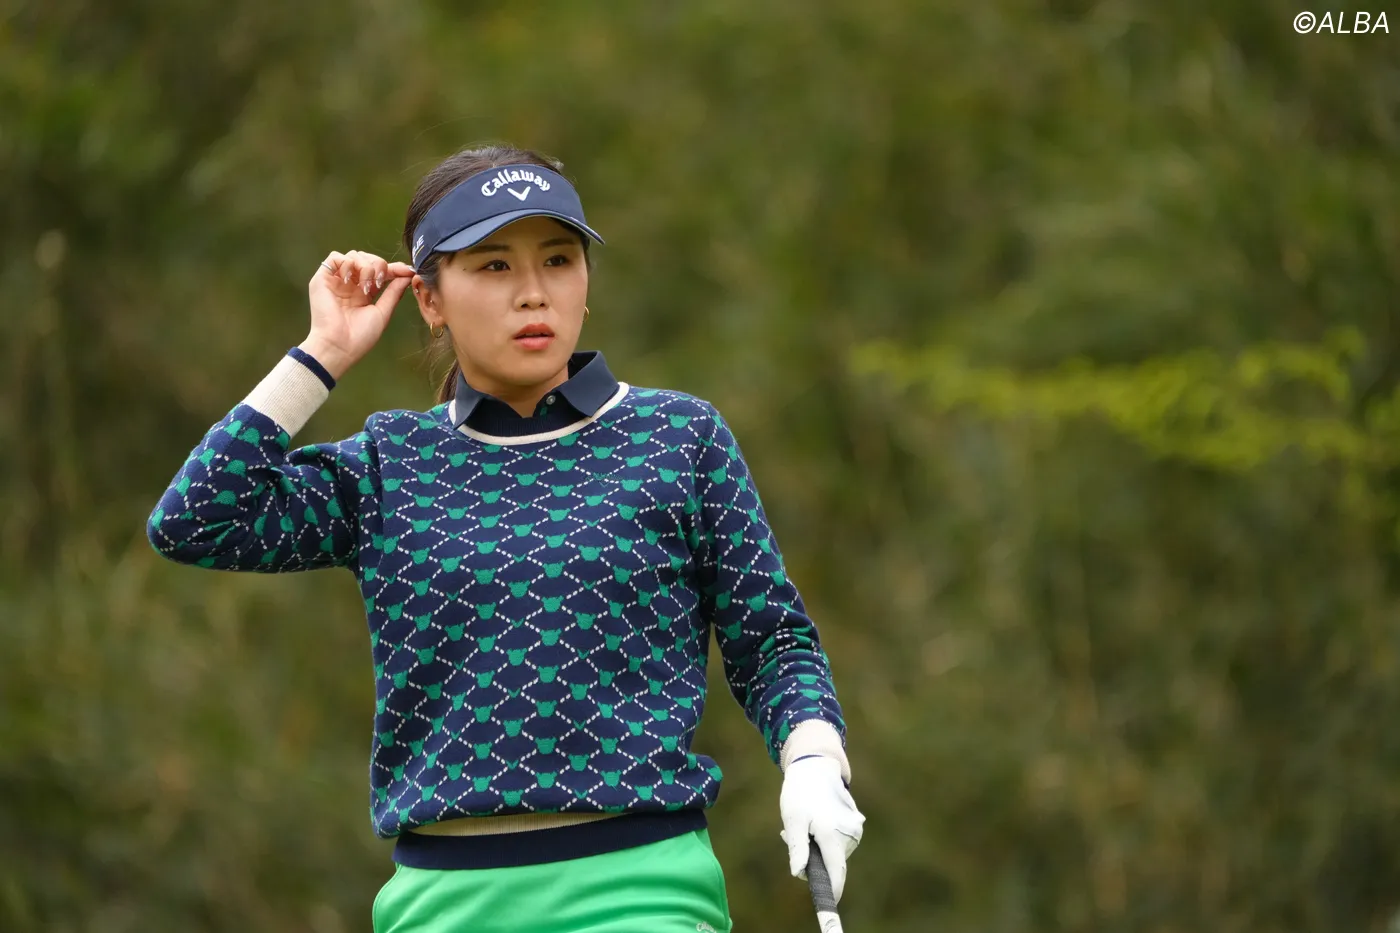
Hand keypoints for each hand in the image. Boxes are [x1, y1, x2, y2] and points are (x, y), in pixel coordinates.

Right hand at [302, 250, 415, 379]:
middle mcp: (350, 284)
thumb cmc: (360, 336)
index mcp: (364, 293)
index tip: (407, 271)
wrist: (340, 345)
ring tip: (365, 286)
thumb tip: (408, 275)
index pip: (380, 271)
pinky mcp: (322, 279)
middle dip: (379, 265)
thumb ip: (394, 292)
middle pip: (367, 258)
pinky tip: (350, 279)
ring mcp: (336, 281)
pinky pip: (334, 257)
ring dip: (365, 266)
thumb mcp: (383, 312)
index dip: (394, 268)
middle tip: (378, 282)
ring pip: (353, 255)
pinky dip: (347, 263)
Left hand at [779, 756, 864, 902]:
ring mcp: (855, 828)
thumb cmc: (800, 793)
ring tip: (805, 823)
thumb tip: (799, 873)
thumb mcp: (793, 819)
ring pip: (834, 851)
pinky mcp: (855, 823)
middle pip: (832, 862)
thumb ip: (797, 847)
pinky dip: (825, 837)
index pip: (836, 872)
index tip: (830, 903)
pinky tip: (815, 819)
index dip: (833, 890)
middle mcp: (849, 833)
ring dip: (818, 846)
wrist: (816, 765)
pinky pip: (839, 840)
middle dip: (814, 859)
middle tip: (792, 836)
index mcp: (832, 834)